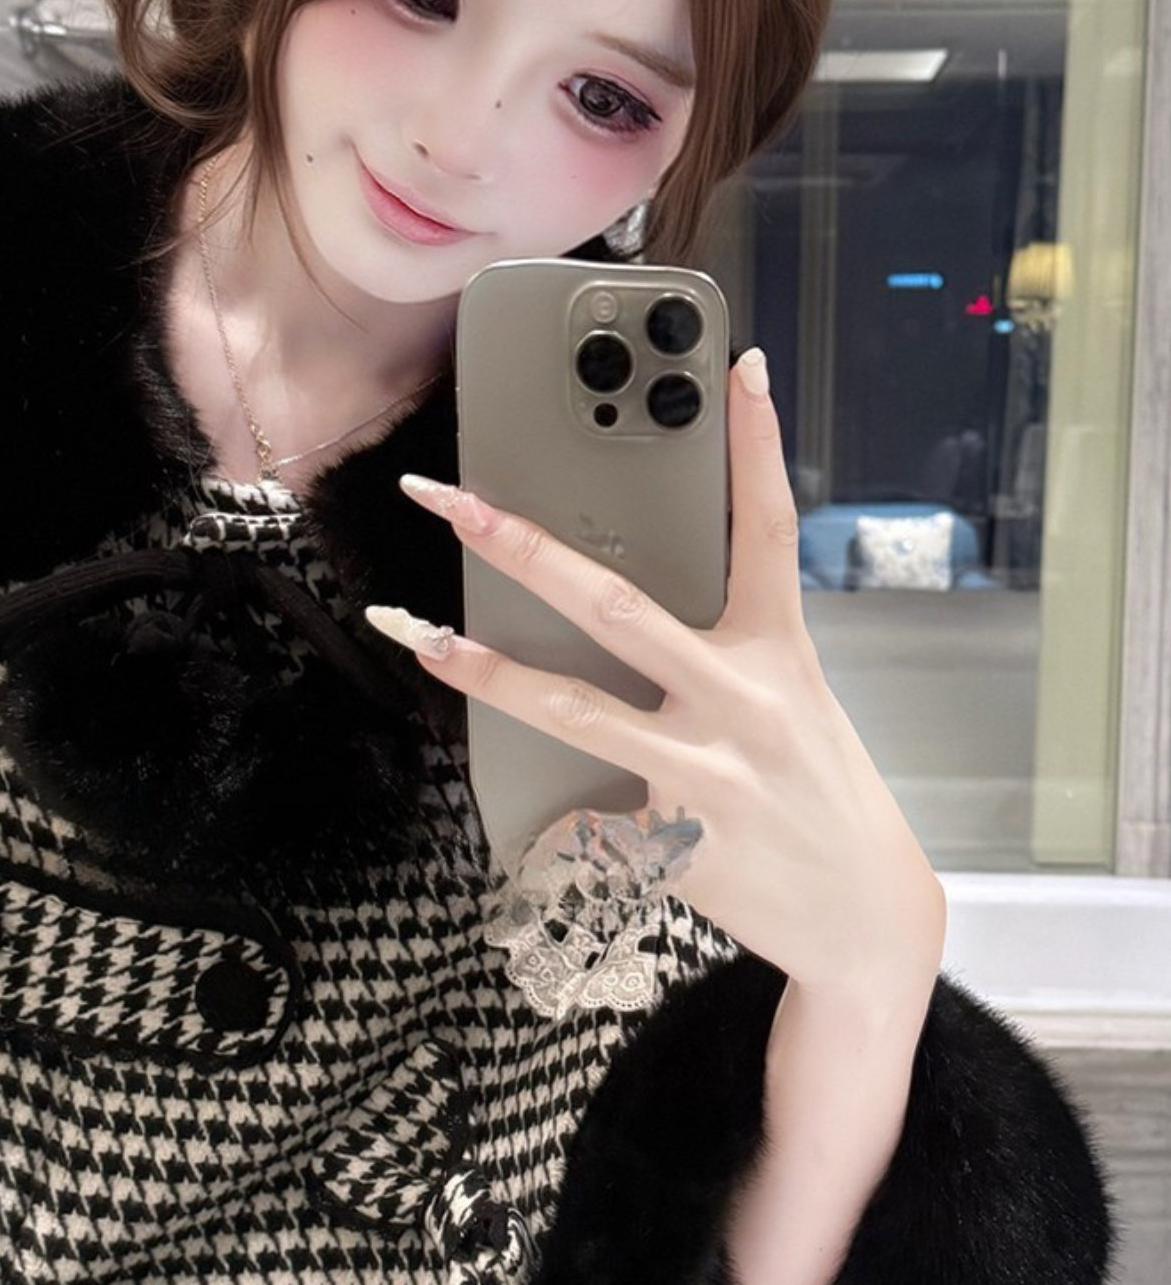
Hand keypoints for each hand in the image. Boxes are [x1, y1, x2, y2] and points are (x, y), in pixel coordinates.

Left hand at [376, 348, 946, 997]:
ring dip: (485, 671)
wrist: (864, 915)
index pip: (767, 528)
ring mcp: (704, 770)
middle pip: (616, 605)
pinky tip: (531, 832)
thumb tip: (621, 621)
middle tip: (452, 500)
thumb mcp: (791, 703)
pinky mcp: (674, 840)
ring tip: (420, 636)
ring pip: (573, 709)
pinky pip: (585, 822)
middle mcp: (741, 699)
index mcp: (779, 652)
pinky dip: (554, 827)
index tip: (738, 370)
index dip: (756, 446)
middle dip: (522, 546)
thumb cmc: (816, 794)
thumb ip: (722, 651)